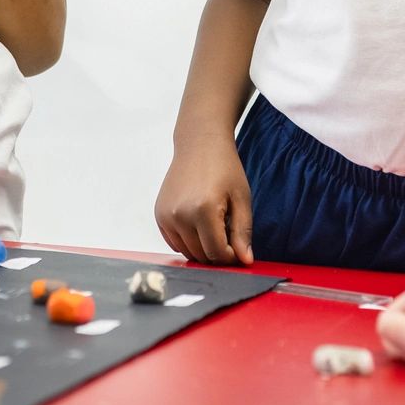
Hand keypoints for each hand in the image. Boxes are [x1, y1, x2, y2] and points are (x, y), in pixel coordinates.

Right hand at [155, 133, 255, 264]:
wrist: (199, 144)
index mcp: (203, 210)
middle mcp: (180, 215)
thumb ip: (243, 232)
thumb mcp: (242, 198)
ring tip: (214, 226)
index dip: (232, 256)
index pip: (217, 253)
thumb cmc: (224, 167)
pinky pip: (175, 243)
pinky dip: (188, 241)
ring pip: (187, 252)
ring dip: (203, 248)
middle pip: (201, 255)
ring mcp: (166, 216)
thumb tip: (245, 261)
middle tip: (228, 235)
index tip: (239, 247)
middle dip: (218, 253)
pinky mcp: (159, 215)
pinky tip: (199, 224)